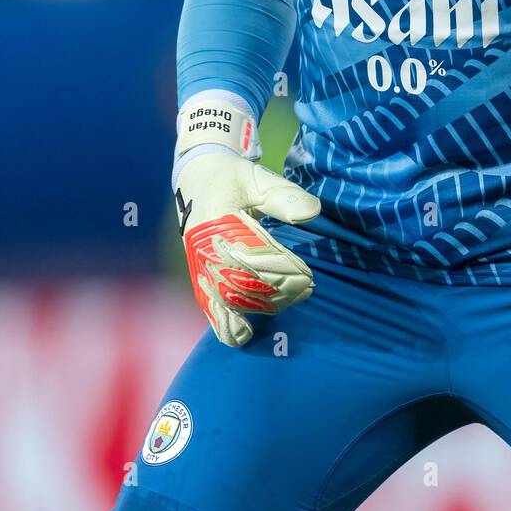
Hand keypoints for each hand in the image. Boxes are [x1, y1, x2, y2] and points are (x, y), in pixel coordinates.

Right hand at [175, 149, 320, 347]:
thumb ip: (283, 196)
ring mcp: (198, 264)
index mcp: (214, 224)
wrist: (198, 176)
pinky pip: (209, 304)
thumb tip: (313, 212)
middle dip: (274, 292)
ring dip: (259, 306)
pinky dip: (226, 320)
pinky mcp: (199, 274)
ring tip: (293, 300)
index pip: (248, 258)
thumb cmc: (232, 176)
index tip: (306, 275)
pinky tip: (244, 334)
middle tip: (306, 290)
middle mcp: (201, 249)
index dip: (278, 271)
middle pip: (238, 285)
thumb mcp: (258, 178)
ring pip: (225, 299)